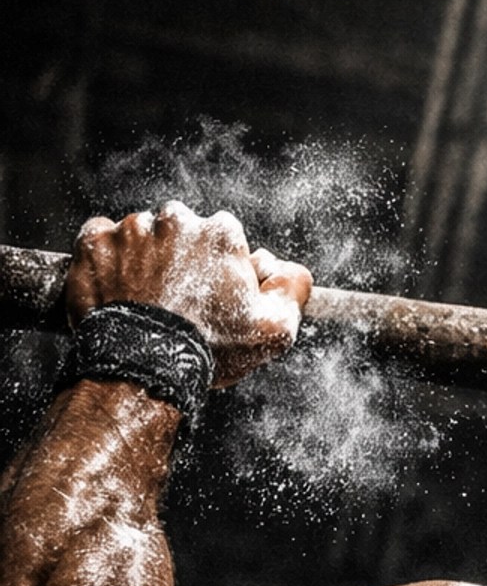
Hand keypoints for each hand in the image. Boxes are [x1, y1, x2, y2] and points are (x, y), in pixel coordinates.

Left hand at [65, 202, 312, 387]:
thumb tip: (290, 269)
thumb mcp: (274, 330)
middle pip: (183, 233)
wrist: (143, 366)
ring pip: (142, 237)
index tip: (214, 298)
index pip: (227, 240)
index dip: (223, 271)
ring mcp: (131, 229)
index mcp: (220, 232)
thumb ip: (293, 289)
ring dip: (145, 262)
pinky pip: (100, 240)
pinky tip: (117, 290)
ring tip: (147, 302)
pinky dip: (107, 260)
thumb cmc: (209, 348)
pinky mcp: (93, 242)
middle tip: (179, 302)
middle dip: (182, 260)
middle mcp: (176, 219)